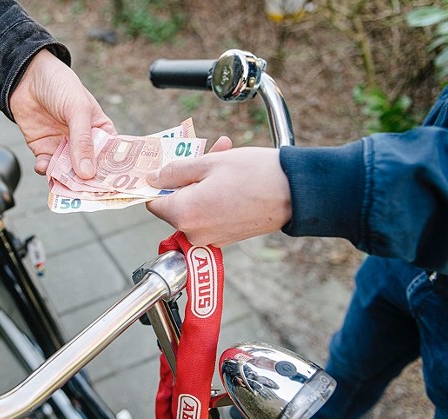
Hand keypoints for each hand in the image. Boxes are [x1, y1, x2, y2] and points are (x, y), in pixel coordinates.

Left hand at [9, 49, 115, 178]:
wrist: (25, 76)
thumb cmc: (60, 85)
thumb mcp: (77, 110)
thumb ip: (82, 141)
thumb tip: (87, 173)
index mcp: (101, 131)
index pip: (111, 157)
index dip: (112, 173)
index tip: (112, 188)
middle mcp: (84, 144)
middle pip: (89, 170)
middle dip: (87, 182)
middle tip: (86, 194)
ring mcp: (63, 148)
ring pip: (68, 172)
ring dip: (66, 180)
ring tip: (64, 185)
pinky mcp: (44, 150)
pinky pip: (48, 167)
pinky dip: (46, 171)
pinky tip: (44, 167)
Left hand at [146, 138, 291, 246]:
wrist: (296, 193)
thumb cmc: (254, 174)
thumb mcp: (208, 163)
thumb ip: (174, 172)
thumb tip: (152, 179)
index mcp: (184, 215)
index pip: (153, 202)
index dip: (158, 182)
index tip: (167, 166)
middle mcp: (194, 233)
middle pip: (176, 202)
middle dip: (187, 176)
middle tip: (206, 151)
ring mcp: (211, 238)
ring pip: (195, 205)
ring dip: (204, 181)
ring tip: (224, 154)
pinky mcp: (227, 237)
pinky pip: (211, 213)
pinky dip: (216, 194)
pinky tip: (232, 174)